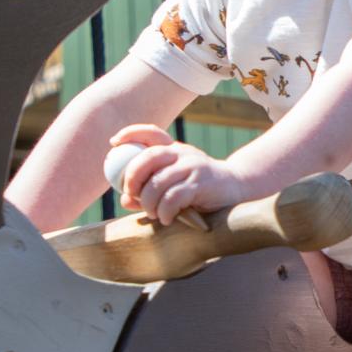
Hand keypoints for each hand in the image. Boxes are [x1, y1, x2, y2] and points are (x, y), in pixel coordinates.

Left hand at [109, 125, 249, 224]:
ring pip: (158, 183)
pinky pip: (173, 198)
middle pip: (148, 156)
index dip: (130, 134)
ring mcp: (192, 167)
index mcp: (174, 149)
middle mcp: (182, 153)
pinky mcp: (200, 184)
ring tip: (154, 213)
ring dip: (149, 202)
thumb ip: (150, 189)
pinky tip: (166, 219)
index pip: (151, 132)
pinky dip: (164, 212)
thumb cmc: (200, 188)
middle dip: (132, 176)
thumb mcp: (174, 184)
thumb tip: (125, 200)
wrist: (237, 187)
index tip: (114, 143)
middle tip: (130, 193)